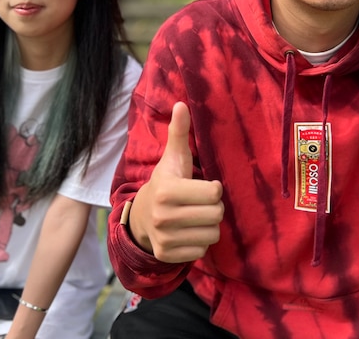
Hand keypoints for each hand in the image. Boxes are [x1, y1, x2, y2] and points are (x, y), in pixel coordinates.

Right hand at [129, 102, 223, 262]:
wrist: (141, 217)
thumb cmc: (165, 183)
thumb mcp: (173, 158)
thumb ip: (179, 132)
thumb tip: (181, 104)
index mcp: (166, 191)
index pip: (214, 194)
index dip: (213, 189)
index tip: (201, 186)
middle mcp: (163, 217)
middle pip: (216, 215)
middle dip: (213, 208)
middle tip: (199, 203)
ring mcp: (164, 238)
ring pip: (212, 235)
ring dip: (208, 226)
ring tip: (194, 217)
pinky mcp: (167, 255)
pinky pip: (202, 251)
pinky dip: (199, 243)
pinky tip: (187, 232)